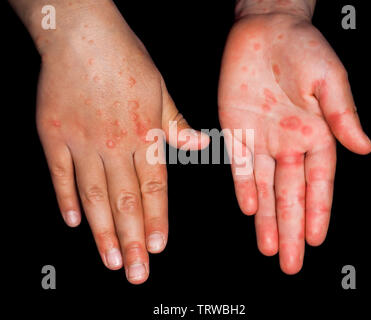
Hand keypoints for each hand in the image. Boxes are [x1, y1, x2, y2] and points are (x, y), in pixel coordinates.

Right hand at [35, 1, 207, 283]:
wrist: (83, 35)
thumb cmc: (126, 60)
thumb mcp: (161, 90)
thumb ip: (176, 125)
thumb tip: (198, 146)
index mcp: (145, 136)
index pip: (154, 189)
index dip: (157, 221)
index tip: (157, 248)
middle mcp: (115, 146)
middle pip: (126, 202)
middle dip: (133, 241)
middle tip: (135, 273)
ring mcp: (82, 143)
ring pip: (94, 197)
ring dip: (103, 232)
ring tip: (110, 260)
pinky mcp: (54, 136)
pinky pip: (61, 175)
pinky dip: (67, 199)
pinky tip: (74, 222)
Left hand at [218, 9, 370, 273]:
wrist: (265, 28)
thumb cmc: (302, 47)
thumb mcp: (330, 78)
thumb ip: (342, 115)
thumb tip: (364, 146)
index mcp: (315, 133)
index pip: (317, 183)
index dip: (316, 212)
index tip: (315, 239)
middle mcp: (288, 142)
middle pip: (290, 195)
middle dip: (290, 228)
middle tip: (291, 261)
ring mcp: (261, 139)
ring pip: (265, 188)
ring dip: (266, 218)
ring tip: (269, 247)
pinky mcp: (237, 130)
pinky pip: (240, 165)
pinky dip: (244, 187)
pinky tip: (248, 209)